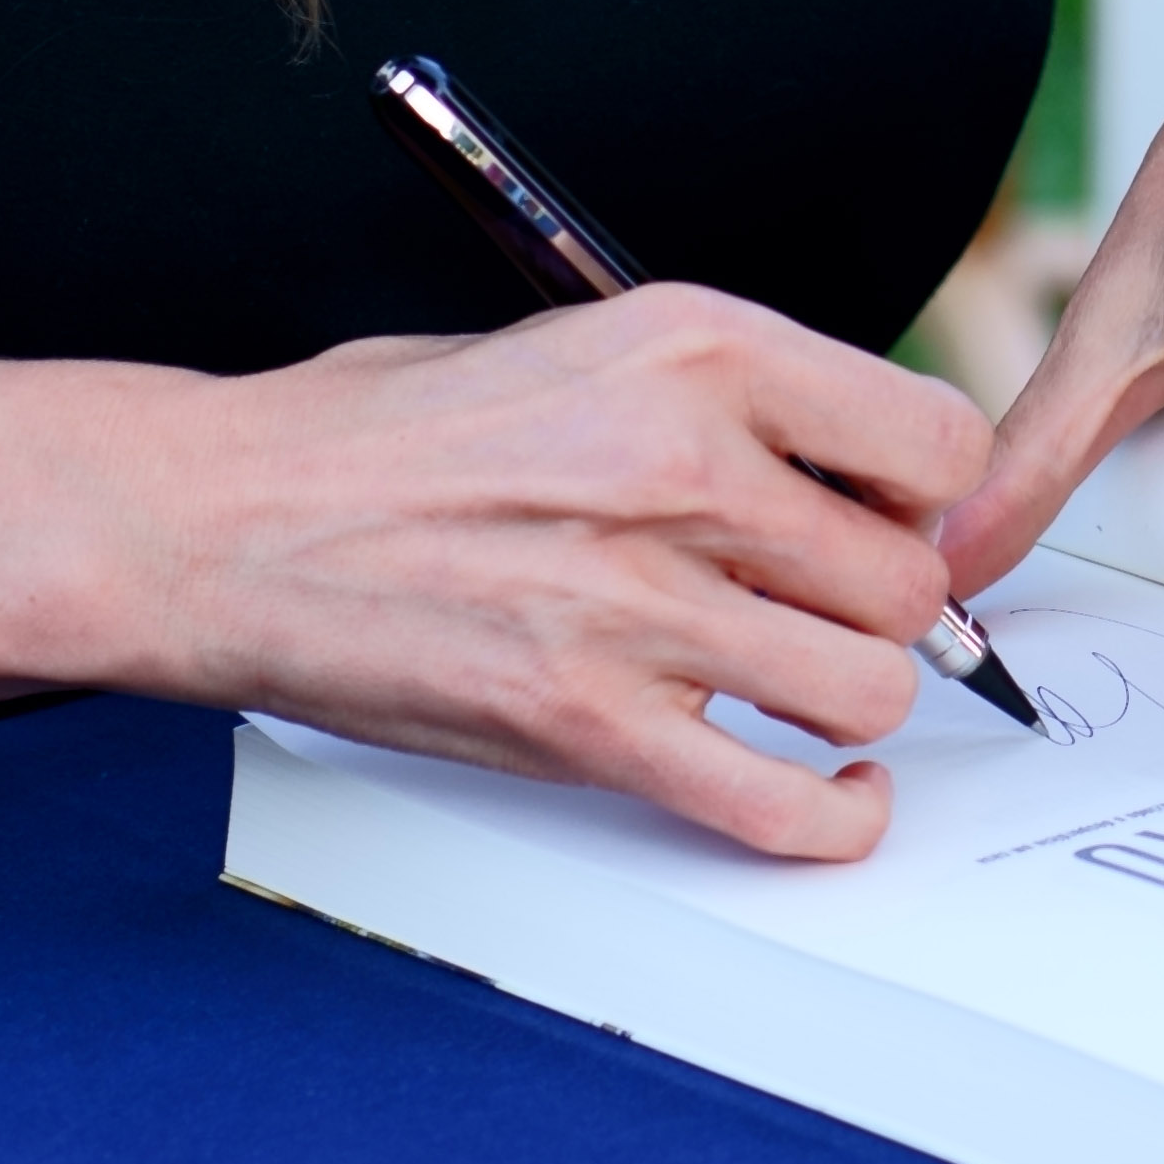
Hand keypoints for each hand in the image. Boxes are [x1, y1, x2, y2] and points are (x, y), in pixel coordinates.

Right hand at [162, 290, 989, 859]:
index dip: (925, 494)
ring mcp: (640, 604)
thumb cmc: (386, 432)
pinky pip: (783, 805)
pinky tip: (829, 793)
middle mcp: (686, 468)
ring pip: (867, 689)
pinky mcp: (589, 725)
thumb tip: (853, 469)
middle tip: (826, 609)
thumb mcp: (582, 343)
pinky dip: (832, 820)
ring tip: (795, 683)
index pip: (935, 440)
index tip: (887, 514)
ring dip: (847, 701)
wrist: (228, 518)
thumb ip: (727, 400)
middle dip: (885, 606)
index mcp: (695, 349)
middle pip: (910, 579)